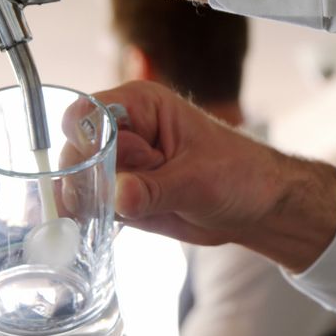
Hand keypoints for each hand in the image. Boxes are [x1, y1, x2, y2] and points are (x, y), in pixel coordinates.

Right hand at [63, 81, 335, 271]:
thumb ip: (155, 189)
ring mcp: (122, 164)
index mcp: (143, 106)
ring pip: (79, 181)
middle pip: (76, 150)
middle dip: (88, 180)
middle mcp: (126, 131)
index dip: (85, 140)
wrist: (259, 208)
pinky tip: (109, 229)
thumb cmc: (241, 175)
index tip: (97, 169)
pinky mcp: (123, 193)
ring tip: (122, 216)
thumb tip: (118, 196)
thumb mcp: (199, 181)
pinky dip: (94, 219)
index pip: (90, 112)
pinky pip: (93, 205)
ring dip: (89, 204)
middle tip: (120, 201)